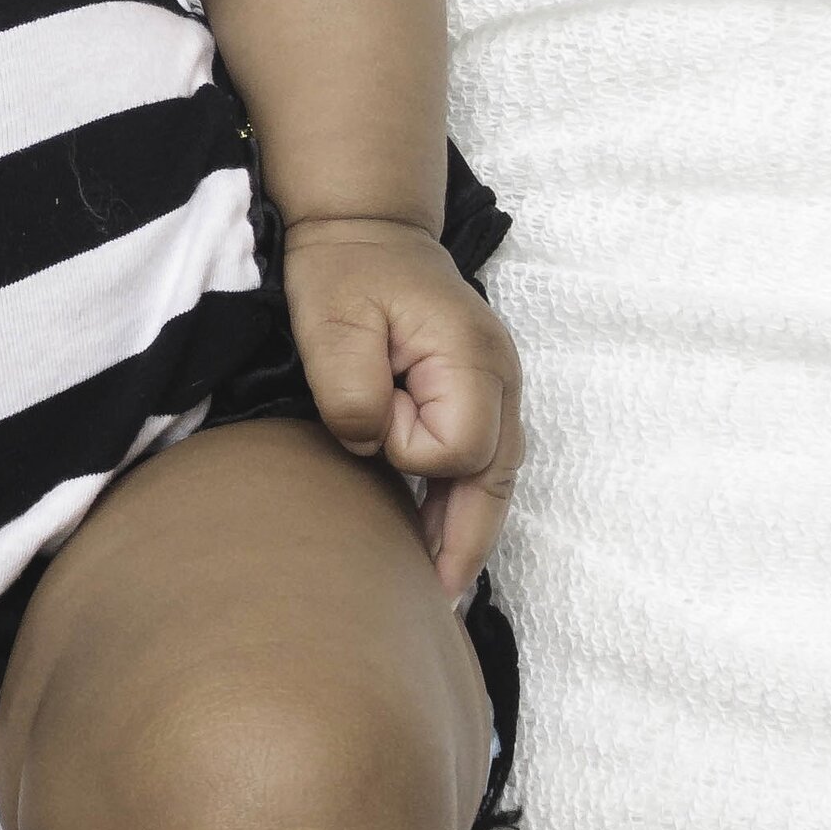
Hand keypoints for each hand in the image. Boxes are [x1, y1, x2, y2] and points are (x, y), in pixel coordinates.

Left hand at [279, 215, 521, 599]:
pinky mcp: (481, 394)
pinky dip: (464, 504)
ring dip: (467, 530)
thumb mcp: (329, 320)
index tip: (367, 422)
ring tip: (439, 591)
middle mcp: (501, 378)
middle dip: (461, 534)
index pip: (456, 449)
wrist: (364, 227)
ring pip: (496, 480)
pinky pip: (483, 463)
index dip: (408, 453)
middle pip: (495, 480)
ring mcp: (499, 387)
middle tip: (436, 602)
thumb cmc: (344, 269)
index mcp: (471, 357)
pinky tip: (441, 544)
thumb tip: (372, 448)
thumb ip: (351, 389)